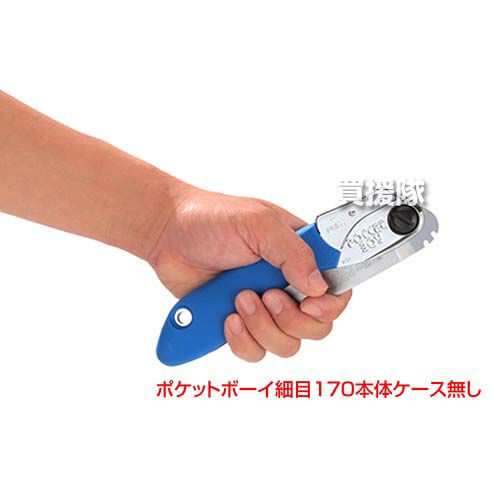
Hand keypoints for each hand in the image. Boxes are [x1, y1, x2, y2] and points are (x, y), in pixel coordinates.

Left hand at [148, 187, 351, 361]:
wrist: (168, 235)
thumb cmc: (212, 218)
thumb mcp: (258, 223)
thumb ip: (293, 252)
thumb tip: (318, 286)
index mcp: (299, 257)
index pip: (335, 290)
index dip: (330, 305)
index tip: (310, 303)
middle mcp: (286, 286)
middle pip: (315, 328)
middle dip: (290, 319)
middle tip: (267, 296)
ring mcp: (263, 309)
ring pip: (287, 346)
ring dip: (263, 327)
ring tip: (238, 300)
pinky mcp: (240, 326)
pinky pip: (255, 352)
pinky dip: (242, 341)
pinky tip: (226, 319)